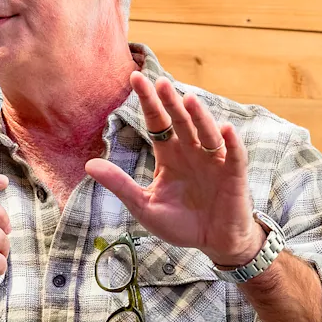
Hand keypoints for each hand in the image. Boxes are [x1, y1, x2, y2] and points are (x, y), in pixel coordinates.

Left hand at [85, 73, 263, 266]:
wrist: (214, 244)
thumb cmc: (181, 223)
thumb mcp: (144, 205)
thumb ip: (120, 184)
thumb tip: (88, 164)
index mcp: (170, 155)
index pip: (158, 123)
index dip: (148, 102)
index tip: (135, 78)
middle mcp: (192, 152)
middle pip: (181, 122)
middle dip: (170, 103)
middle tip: (159, 83)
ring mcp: (214, 161)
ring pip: (206, 133)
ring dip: (199, 117)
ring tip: (189, 100)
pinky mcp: (233, 175)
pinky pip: (233, 155)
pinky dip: (231, 143)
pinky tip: (225, 129)